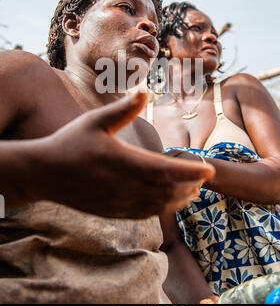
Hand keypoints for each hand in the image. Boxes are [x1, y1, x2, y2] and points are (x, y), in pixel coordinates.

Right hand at [32, 92, 214, 218]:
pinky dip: (162, 208)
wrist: (44, 173)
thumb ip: (123, 109)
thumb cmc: (70, 142)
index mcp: (122, 161)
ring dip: (179, 199)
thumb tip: (144, 90)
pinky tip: (168, 200)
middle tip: (204, 177)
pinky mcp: (111, 212)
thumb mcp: (95, 121)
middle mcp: (122, 186)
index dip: (191, 172)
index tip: (210, 169)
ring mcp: (117, 202)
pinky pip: (144, 215)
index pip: (165, 170)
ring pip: (158, 206)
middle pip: (167, 191)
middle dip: (190, 186)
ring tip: (192, 190)